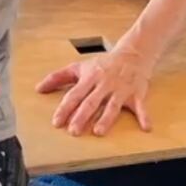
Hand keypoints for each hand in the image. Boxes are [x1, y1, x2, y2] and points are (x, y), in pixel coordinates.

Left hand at [37, 43, 152, 136]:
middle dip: (82, 116)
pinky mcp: (137, 94)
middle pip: (91, 102)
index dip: (65, 108)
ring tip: (98, 131)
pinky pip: (141, 107)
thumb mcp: (80, 67)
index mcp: (90, 78)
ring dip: (106, 119)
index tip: (57, 122)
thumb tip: (38, 88)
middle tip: (73, 131)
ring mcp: (121, 90)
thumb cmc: (103, 64)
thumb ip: (59, 77)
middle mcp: (104, 84)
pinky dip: (144, 117)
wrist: (133, 53)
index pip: (75, 95)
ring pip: (112, 106)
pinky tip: (146, 128)